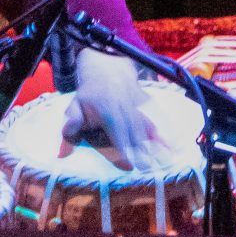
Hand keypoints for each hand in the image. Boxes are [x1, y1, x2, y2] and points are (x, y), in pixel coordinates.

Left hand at [63, 46, 158, 169]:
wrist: (108, 68)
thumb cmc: (89, 95)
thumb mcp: (74, 107)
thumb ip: (70, 129)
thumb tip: (61, 154)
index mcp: (106, 109)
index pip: (116, 131)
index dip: (122, 147)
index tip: (128, 164)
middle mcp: (125, 107)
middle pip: (134, 131)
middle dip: (142, 150)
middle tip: (149, 169)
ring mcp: (138, 104)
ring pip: (148, 126)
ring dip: (157, 144)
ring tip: (165, 161)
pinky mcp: (148, 104)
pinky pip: (158, 118)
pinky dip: (167, 131)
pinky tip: (174, 146)